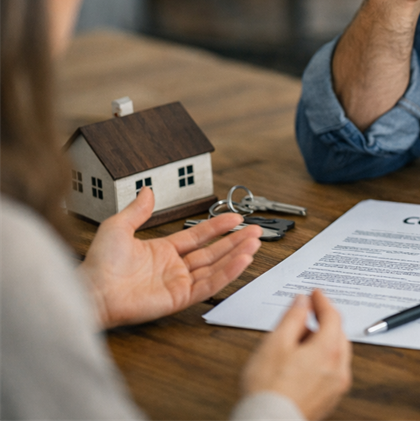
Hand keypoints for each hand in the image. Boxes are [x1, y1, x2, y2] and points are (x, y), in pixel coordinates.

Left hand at [79, 187, 261, 328]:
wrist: (93, 291)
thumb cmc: (99, 264)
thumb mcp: (118, 227)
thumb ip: (138, 210)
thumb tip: (147, 191)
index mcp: (163, 251)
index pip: (198, 236)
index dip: (218, 226)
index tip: (235, 218)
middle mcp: (174, 267)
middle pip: (213, 252)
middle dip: (235, 241)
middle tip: (255, 231)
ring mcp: (179, 283)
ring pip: (216, 267)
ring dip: (237, 255)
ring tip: (255, 243)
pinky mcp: (180, 298)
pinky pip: (210, 284)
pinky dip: (228, 272)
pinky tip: (242, 260)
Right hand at [241, 290, 351, 420]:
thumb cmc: (268, 389)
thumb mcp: (275, 343)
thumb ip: (292, 318)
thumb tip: (302, 302)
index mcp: (329, 350)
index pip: (332, 316)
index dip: (322, 301)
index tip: (315, 294)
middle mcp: (339, 368)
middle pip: (338, 335)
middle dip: (323, 322)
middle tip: (305, 316)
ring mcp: (336, 386)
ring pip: (336, 354)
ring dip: (323, 342)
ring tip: (297, 343)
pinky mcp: (329, 399)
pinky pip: (331, 371)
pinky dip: (322, 360)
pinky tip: (302, 364)